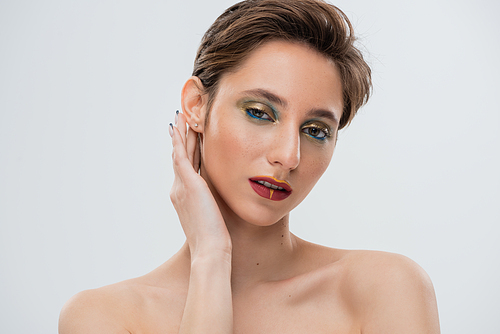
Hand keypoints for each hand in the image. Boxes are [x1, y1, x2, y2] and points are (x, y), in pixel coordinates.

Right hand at [169, 112, 230, 257]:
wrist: (210, 250)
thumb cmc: (216, 239)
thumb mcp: (214, 217)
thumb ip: (215, 204)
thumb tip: (224, 198)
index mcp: (186, 197)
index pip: (187, 168)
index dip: (188, 151)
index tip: (190, 138)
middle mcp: (179, 189)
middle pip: (181, 157)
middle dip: (182, 139)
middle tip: (181, 121)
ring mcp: (181, 186)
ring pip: (179, 153)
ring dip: (180, 134)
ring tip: (180, 117)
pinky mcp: (188, 183)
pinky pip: (181, 155)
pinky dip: (179, 140)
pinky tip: (181, 126)